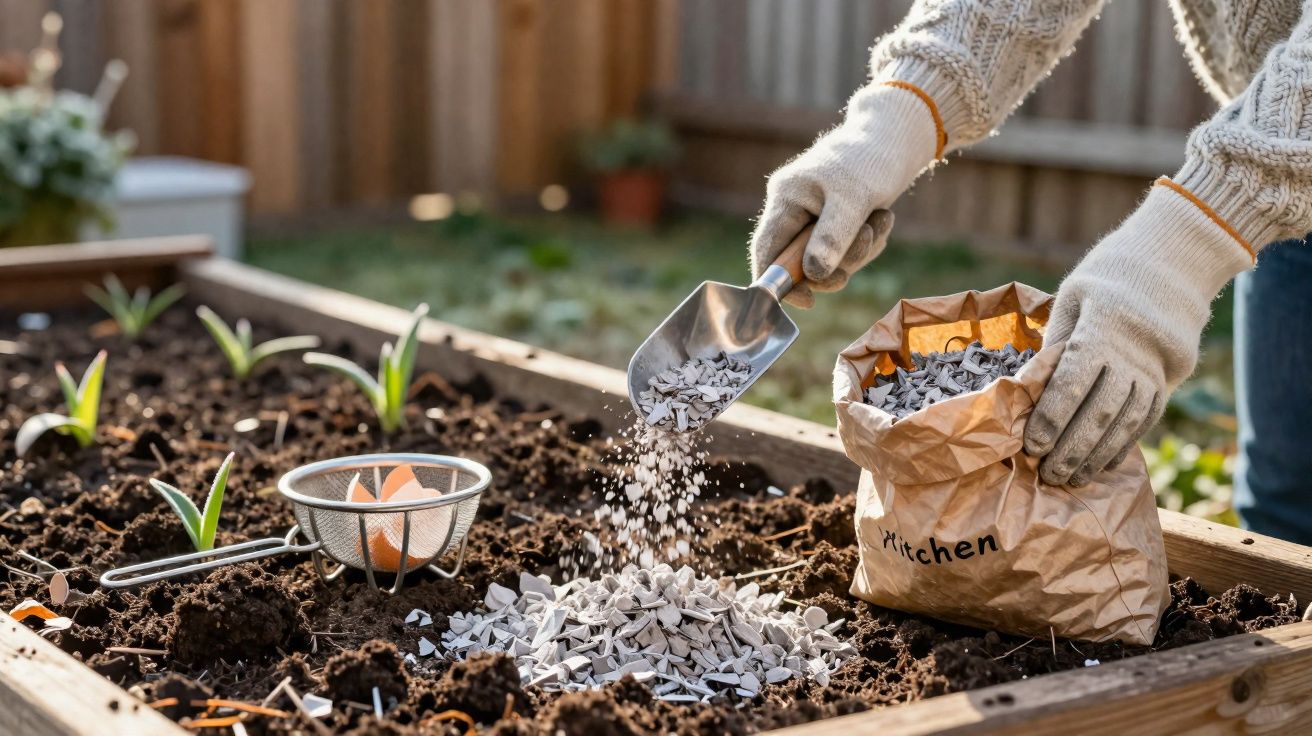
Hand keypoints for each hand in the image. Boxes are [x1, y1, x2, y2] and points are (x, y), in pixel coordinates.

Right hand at [749, 84, 938, 306]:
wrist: (896, 138)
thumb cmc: (871, 160)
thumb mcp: (854, 199)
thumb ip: (832, 237)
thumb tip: (814, 276)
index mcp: (786, 198)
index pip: (766, 250)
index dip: (779, 283)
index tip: (807, 302)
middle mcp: (793, 208)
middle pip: (800, 262)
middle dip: (836, 263)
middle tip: (865, 247)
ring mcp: (813, 216)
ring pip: (826, 260)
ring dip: (858, 252)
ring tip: (880, 221)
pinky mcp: (833, 221)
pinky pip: (844, 251)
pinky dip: (865, 243)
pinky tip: (880, 220)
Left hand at [1024, 183, 1252, 485]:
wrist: (1172, 264)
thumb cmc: (1109, 276)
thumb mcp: (1074, 295)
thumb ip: (1055, 340)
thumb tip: (1029, 385)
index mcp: (1102, 330)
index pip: (1072, 385)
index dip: (1050, 419)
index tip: (1031, 446)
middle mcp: (1131, 355)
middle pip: (1099, 412)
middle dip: (1070, 448)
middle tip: (1046, 475)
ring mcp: (1153, 370)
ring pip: (1124, 422)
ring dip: (1096, 455)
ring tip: (1069, 478)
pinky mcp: (1167, 379)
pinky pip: (1145, 420)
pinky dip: (1122, 445)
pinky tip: (1100, 464)